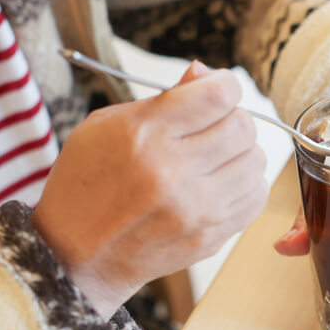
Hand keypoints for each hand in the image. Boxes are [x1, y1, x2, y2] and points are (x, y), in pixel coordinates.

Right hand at [34, 62, 268, 318]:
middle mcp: (173, 171)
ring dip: (241, 153)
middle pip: (243, 126)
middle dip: (233, 119)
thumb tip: (206, 72)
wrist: (73, 256)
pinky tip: (221, 184)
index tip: (219, 91)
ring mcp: (195, 208)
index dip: (226, 85)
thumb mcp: (104, 126)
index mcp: (145, 135)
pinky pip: (256, 197)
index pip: (218, 95)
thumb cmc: (84, 185)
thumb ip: (162, 99)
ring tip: (215, 158)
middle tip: (213, 127)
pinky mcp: (209, 236)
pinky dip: (246, 185)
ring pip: (256, 161)